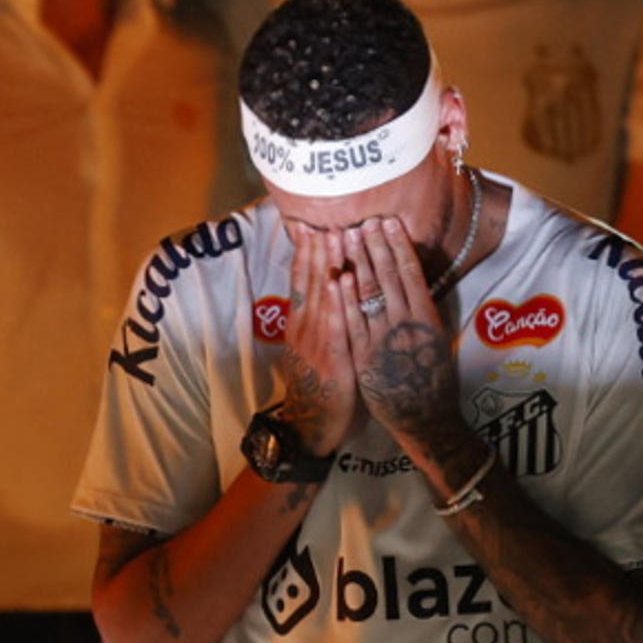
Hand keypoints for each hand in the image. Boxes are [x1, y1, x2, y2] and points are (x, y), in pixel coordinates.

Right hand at [275, 227, 365, 454]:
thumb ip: (318, 317)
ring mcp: (315, 342)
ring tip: (335, 235)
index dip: (306, 250)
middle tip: (326, 216)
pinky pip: (336, 325)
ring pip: (322, 296)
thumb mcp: (314, 346)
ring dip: (328, 264)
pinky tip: (342, 280)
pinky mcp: (331, 359)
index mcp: (300, 322)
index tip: (312, 222)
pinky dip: (337, 301)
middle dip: (319, 248)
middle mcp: (304, 327)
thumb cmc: (320, 384)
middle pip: (310, 280)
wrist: (311, 426)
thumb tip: (326, 286)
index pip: (301, 278)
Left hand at [339, 217, 464, 452]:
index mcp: (429, 318)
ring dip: (358, 263)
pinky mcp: (364, 357)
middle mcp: (407, 324)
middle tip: (364, 219)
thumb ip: (422, 310)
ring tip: (349, 236)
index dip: (398, 246)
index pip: (412, 273)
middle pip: (389, 277)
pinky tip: (338, 277)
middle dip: (375, 246)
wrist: (424, 419)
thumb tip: (411, 279)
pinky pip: (353, 323)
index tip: (389, 223)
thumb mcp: (436, 339)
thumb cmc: (434, 379)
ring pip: (369, 294)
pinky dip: (345, 299)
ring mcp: (384, 340)